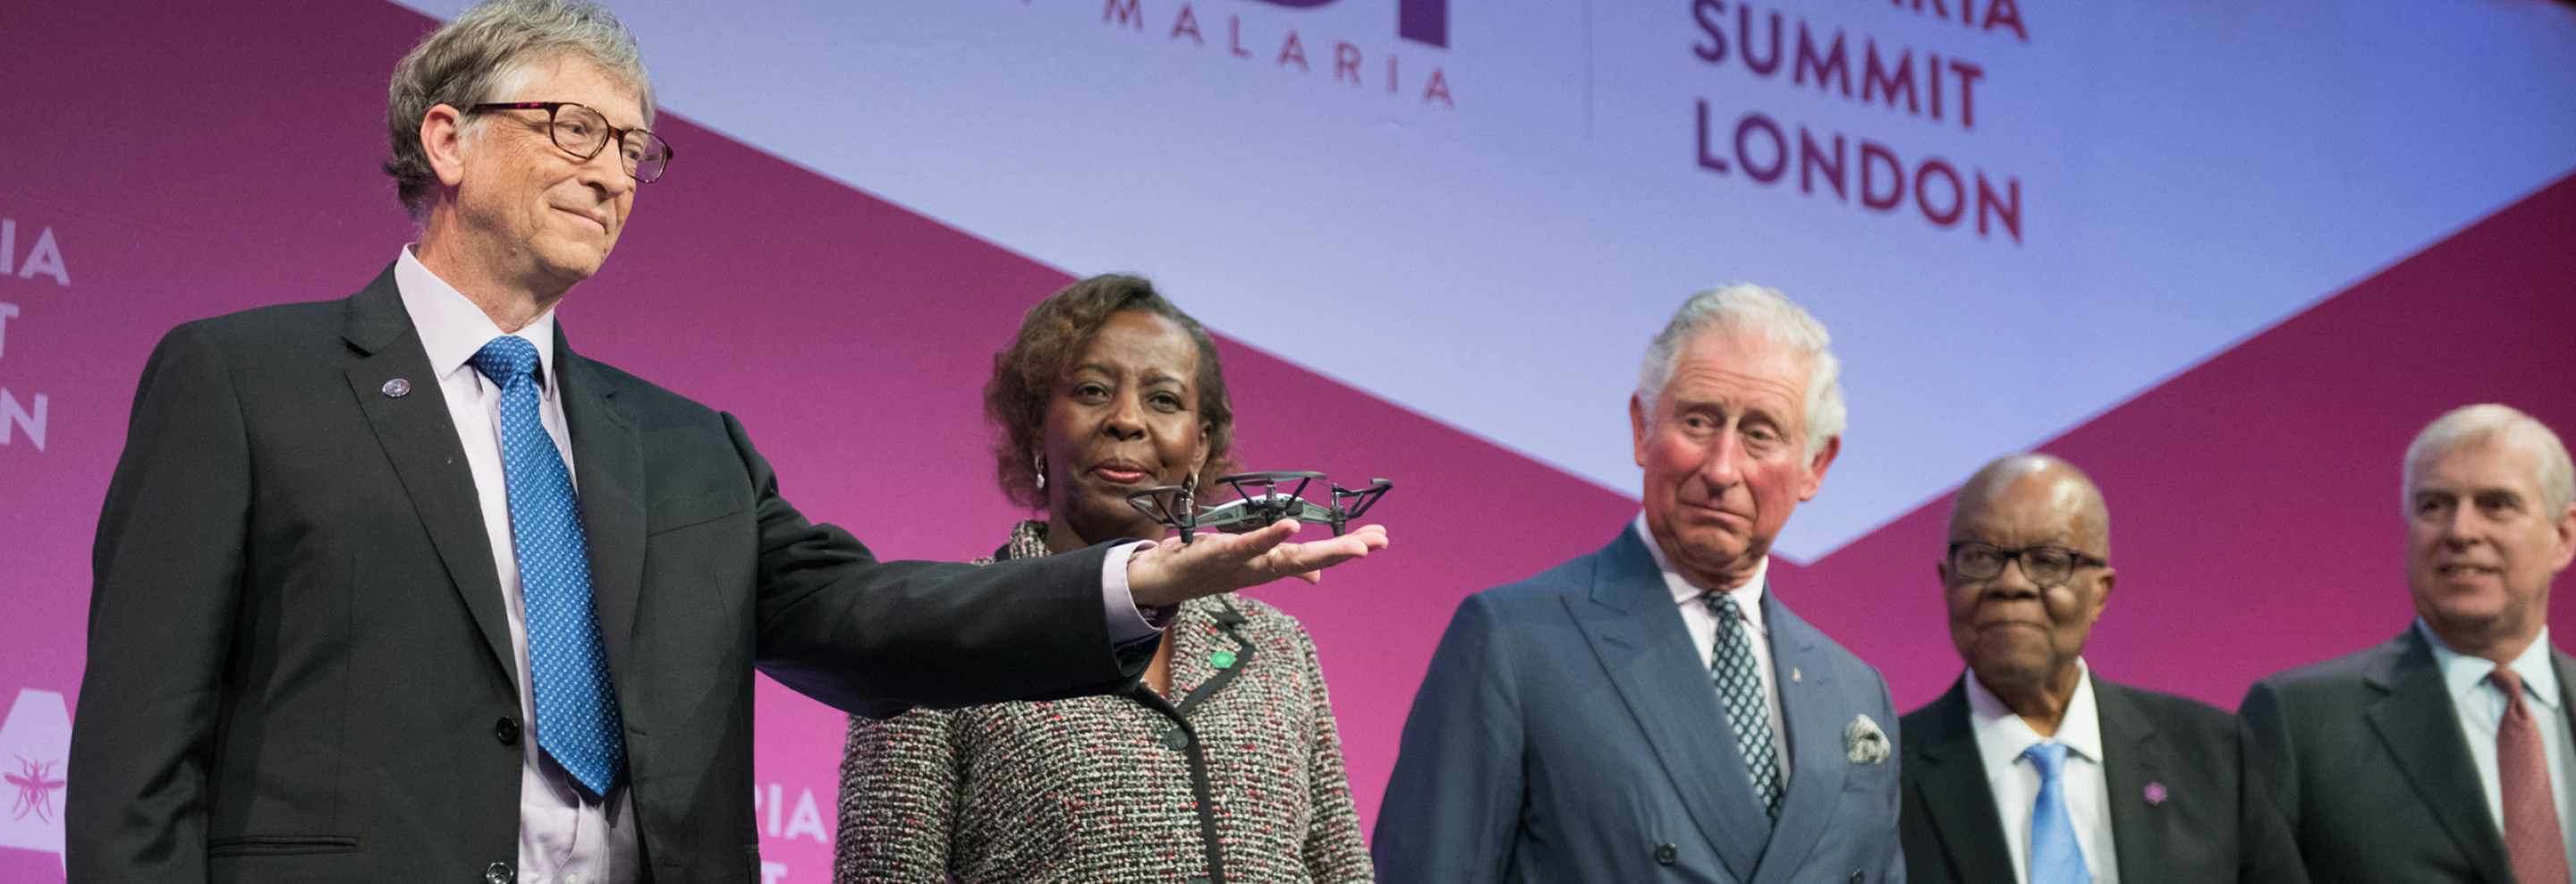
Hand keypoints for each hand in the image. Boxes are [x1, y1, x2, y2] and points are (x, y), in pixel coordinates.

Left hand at [1124, 519, 1389, 607]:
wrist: (1167, 580)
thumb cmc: (1208, 566)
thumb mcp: (1250, 563)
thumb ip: (1284, 565)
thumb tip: (1317, 580)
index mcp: (1274, 566)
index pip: (1319, 556)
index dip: (1350, 548)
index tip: (1380, 538)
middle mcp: (1266, 568)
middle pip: (1313, 560)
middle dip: (1346, 552)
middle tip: (1378, 543)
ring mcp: (1247, 563)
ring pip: (1290, 558)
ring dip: (1322, 553)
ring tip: (1353, 545)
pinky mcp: (1224, 553)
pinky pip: (1251, 545)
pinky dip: (1271, 537)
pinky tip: (1292, 526)